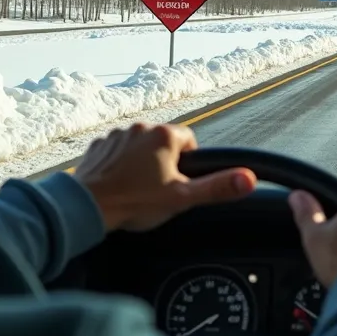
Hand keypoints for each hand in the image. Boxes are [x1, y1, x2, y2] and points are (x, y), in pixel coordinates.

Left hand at [72, 123, 256, 231]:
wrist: (87, 208)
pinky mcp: (98, 146)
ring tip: (137, 188)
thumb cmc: (134, 203)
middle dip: (165, 162)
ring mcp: (116, 135)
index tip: (180, 181)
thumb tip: (250, 179)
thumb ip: (218, 187)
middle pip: (163, 142)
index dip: (189, 162)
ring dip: (142, 161)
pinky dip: (120, 164)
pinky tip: (119, 184)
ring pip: (139, 146)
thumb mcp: (182, 198)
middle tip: (159, 189)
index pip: (189, 140)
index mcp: (163, 135)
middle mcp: (139, 127)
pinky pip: (117, 151)